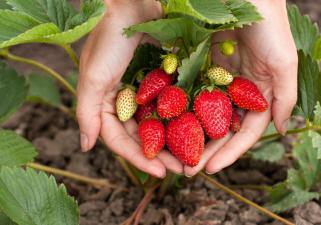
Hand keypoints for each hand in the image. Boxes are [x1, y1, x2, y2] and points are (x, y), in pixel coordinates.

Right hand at [77, 0, 182, 177]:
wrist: (134, 5)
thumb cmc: (110, 39)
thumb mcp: (93, 77)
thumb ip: (87, 112)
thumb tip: (84, 146)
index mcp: (107, 104)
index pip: (121, 141)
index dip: (139, 159)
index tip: (160, 174)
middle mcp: (126, 101)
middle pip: (144, 137)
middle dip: (161, 155)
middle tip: (182, 170)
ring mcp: (147, 91)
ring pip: (161, 124)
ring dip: (176, 141)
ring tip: (194, 157)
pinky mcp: (164, 80)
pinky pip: (175, 104)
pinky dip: (185, 118)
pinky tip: (201, 130)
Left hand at [184, 0, 297, 175]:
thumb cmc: (269, 27)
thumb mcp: (284, 63)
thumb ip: (284, 98)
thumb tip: (281, 129)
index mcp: (258, 94)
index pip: (245, 131)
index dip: (230, 152)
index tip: (212, 169)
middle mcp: (236, 90)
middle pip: (220, 128)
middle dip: (206, 150)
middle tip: (188, 170)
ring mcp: (216, 79)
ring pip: (201, 114)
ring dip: (188, 135)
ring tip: (173, 155)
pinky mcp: (198, 65)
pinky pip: (186, 91)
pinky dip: (177, 109)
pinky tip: (163, 125)